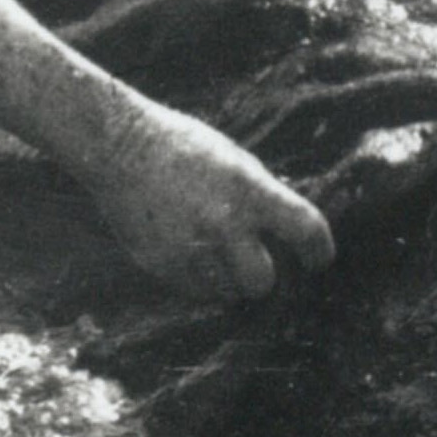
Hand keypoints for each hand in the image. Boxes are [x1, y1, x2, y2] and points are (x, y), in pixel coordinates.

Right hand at [83, 99, 332, 300]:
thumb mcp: (233, 161)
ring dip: (227, 278)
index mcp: (249, 190)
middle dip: (263, 276)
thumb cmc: (182, 148)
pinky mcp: (160, 263)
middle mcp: (222, 222)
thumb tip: (290, 235)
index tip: (318, 260)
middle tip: (256, 266)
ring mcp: (189, 247)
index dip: (319, 250)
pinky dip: (198, 278)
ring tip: (212, 252)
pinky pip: (193, 289)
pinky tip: (186, 250)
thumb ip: (262, 197)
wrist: (117, 146)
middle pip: (263, 281)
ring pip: (227, 291)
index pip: (305, 230)